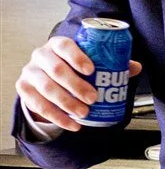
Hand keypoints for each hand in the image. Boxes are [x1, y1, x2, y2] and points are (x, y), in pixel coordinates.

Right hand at [15, 36, 139, 132]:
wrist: (45, 76)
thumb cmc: (72, 66)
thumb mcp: (88, 62)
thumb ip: (111, 63)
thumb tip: (135, 67)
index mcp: (58, 44)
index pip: (65, 46)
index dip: (77, 57)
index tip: (92, 70)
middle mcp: (41, 56)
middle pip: (56, 70)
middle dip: (76, 85)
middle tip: (93, 98)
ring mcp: (30, 72)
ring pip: (47, 88)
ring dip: (67, 103)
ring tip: (84, 113)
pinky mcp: (24, 89)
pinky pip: (38, 105)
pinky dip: (57, 117)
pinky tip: (72, 124)